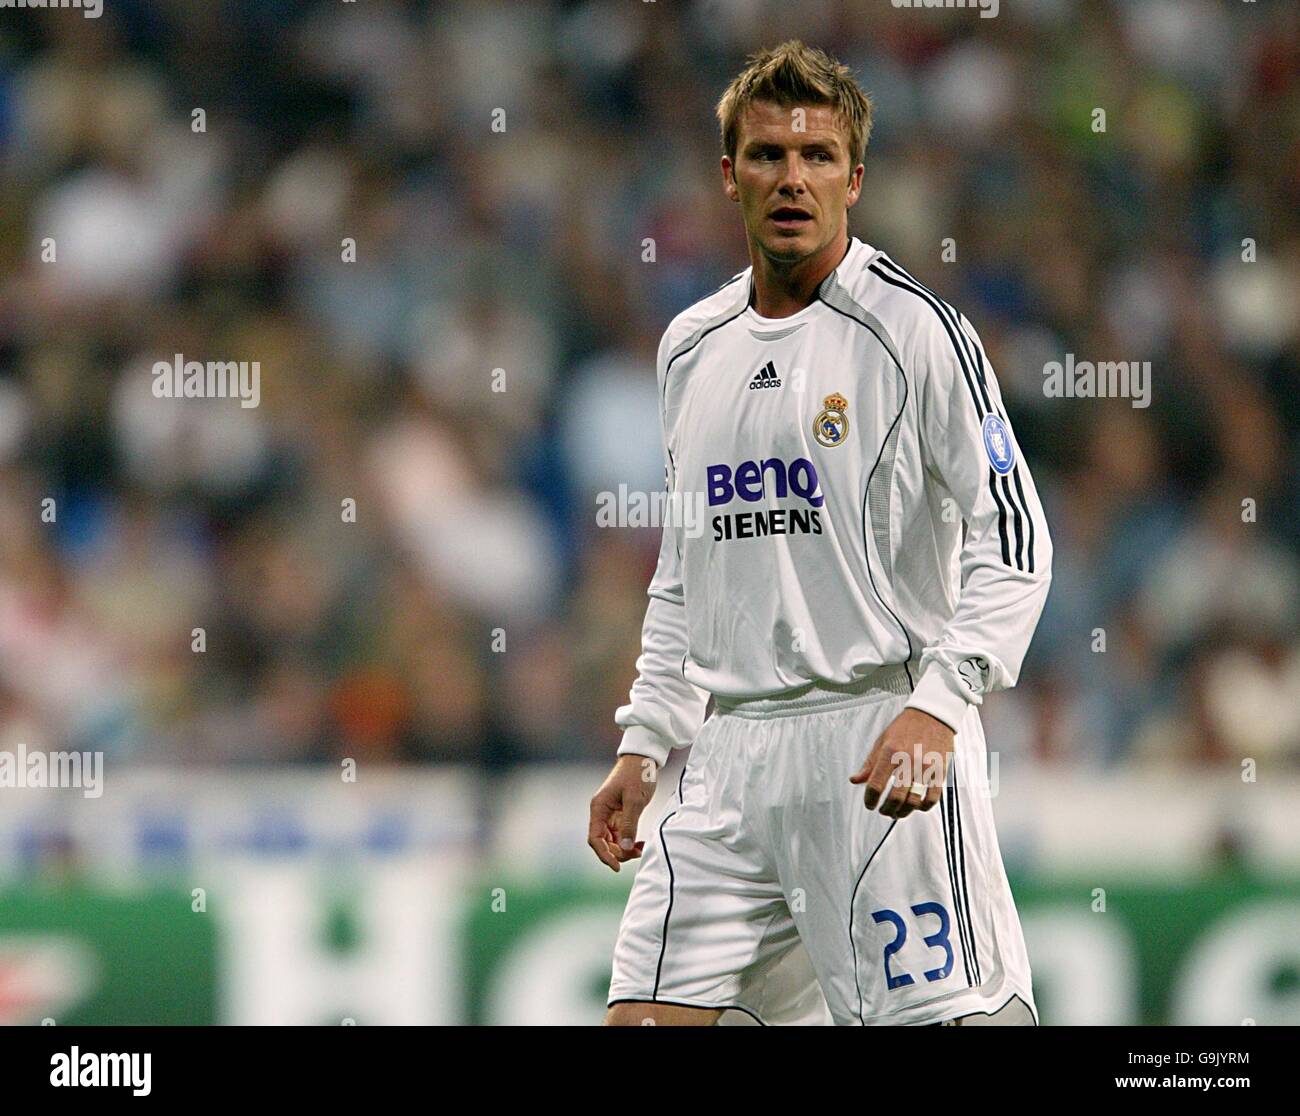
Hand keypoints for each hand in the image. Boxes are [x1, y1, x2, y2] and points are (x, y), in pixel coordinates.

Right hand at [587, 754, 659, 871]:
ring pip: (612, 841)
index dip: (604, 855)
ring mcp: (611, 814)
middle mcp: (601, 813)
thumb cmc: (637, 774)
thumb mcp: (634, 800)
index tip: (617, 867)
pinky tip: (640, 843)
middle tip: (636, 853)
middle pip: (603, 843)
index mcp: (599, 808)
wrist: (643, 759)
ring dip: (624, 849)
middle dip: (617, 853)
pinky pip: (621, 834)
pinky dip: (629, 841)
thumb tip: (624, 848)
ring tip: (640, 848)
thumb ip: (629, 824)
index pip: (595, 839)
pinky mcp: (620, 814)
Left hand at [849, 708, 953, 818]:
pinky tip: (916, 806)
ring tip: (898, 812)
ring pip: (913, 801)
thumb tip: (855, 780)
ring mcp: (926, 767)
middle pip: (895, 797)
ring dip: (903, 812)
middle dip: (887, 809)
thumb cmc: (905, 727)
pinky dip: (923, 807)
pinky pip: (933, 798)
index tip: (870, 804)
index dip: (870, 800)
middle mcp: (908, 760)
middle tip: (884, 811)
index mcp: (890, 752)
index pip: (875, 785)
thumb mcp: (882, 741)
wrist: (932, 714)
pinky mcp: (940, 770)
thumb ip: (869, 763)